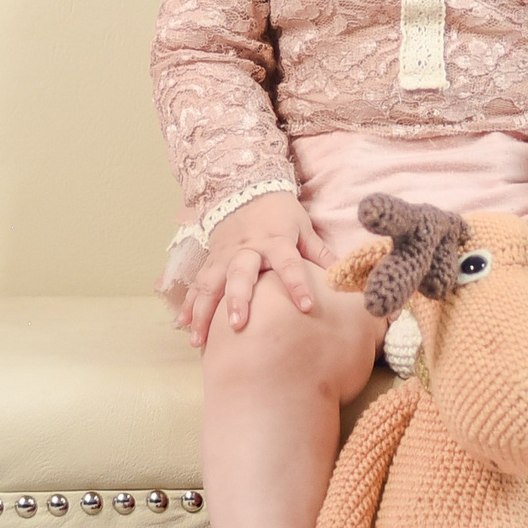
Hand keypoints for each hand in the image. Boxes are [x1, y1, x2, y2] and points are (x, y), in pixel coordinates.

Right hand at [181, 190, 327, 344]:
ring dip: (204, 311)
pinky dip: (188, 304)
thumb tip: (345, 274)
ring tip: (200, 340)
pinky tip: (182, 325)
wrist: (245, 187)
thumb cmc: (279, 213)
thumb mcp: (303, 227)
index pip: (289, 264)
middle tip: (238, 325)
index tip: (307, 307)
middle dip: (238, 300)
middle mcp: (248, 249)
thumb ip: (320, 253)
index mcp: (276, 241)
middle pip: (241, 275)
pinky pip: (196, 284)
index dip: (298, 284)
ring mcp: (224, 255)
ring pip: (210, 284)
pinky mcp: (210, 260)